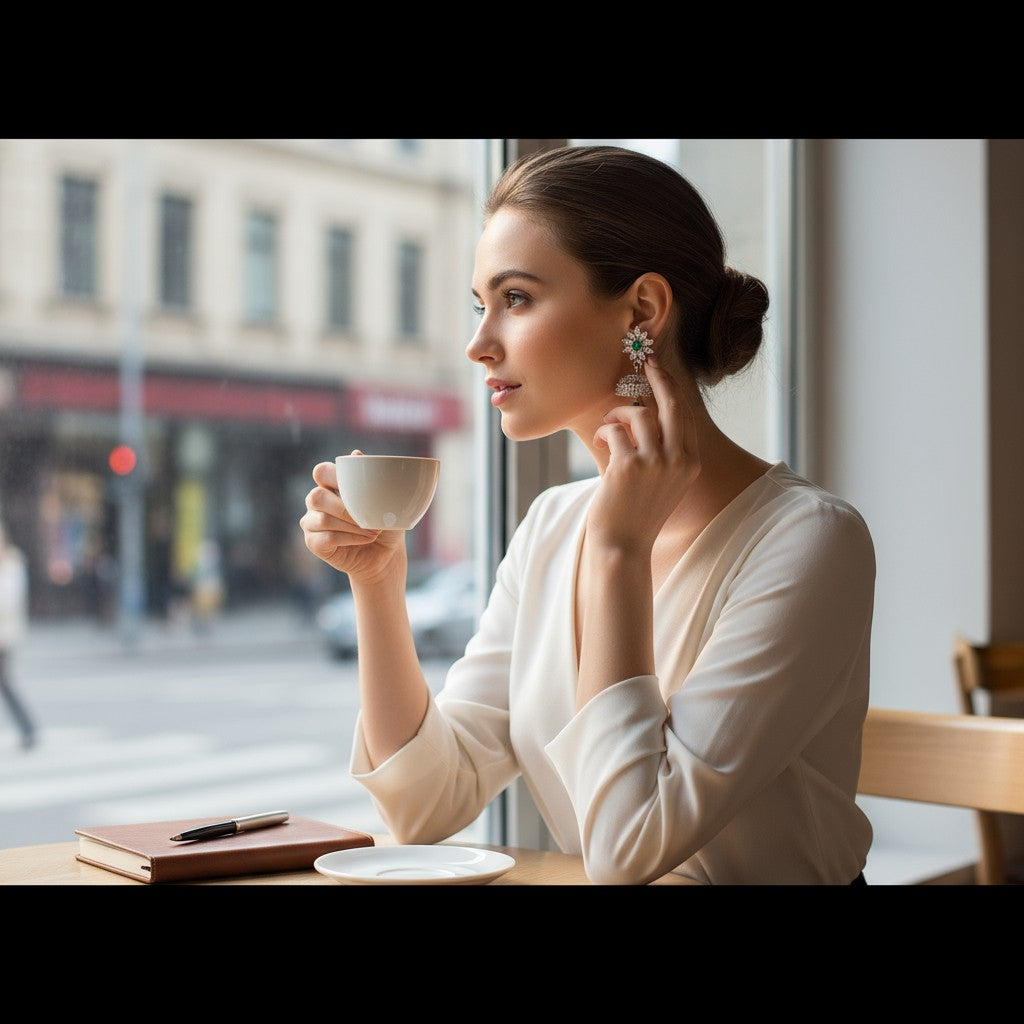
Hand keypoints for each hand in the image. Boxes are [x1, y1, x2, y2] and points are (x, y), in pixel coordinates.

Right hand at [300, 454, 406, 584]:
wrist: (387, 552)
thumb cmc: (385, 522)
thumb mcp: (384, 499)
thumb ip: (369, 477)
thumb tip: (356, 454)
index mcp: (331, 484)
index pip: (321, 472)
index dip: (335, 477)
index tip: (359, 489)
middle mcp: (317, 500)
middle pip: (316, 496)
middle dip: (345, 508)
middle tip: (369, 517)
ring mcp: (312, 522)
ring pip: (322, 519)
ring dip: (352, 526)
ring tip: (373, 532)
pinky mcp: (313, 542)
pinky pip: (325, 538)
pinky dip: (349, 539)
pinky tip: (365, 539)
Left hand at [589, 355, 701, 555]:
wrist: (623, 547)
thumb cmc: (637, 514)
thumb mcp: (662, 483)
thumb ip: (664, 453)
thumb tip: (648, 413)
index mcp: (690, 464)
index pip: (683, 416)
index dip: (670, 389)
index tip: (659, 371)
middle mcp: (678, 461)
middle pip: (671, 405)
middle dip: (659, 377)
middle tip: (647, 361)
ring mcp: (655, 463)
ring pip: (638, 415)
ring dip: (617, 414)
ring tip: (608, 428)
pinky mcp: (628, 466)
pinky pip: (614, 431)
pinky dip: (604, 432)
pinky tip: (600, 444)